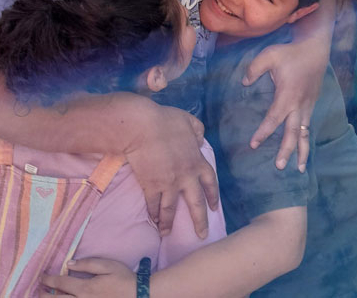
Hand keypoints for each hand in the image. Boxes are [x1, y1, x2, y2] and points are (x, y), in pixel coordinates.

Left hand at [40, 258, 134, 296]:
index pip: (61, 284)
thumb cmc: (123, 278)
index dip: (48, 280)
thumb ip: (87, 264)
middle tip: (38, 290)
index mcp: (85, 288)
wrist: (138, 296)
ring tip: (45, 297)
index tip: (42, 276)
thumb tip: (69, 264)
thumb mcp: (107, 265)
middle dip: (45, 295)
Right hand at [125, 105, 218, 238]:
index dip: (213, 195)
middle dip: (199, 220)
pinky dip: (153, 213)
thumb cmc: (165, 121)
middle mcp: (186, 177)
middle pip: (196, 203)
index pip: (209, 182)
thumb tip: (200, 140)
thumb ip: (197, 130)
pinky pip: (153, 204)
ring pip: (171, 209)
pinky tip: (152, 219)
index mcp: (197, 161)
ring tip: (166, 234)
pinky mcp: (151, 186)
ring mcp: (168, 183)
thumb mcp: (188, 121)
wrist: (142, 127)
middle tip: (202, 235)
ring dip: (169, 222)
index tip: (214, 207)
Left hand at [243, 42, 324, 171]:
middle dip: (287, 150)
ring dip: (302, 151)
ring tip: (300, 168)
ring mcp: (308, 106)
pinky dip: (306, 139)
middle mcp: (299, 105)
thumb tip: (244, 83)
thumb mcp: (269, 56)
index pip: (274, 119)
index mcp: (287, 96)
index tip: (253, 144)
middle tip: (279, 166)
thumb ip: (254, 69)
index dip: (263, 132)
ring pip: (304, 133)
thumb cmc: (290, 52)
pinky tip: (303, 150)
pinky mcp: (312, 104)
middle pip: (293, 133)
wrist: (315, 49)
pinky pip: (308, 126)